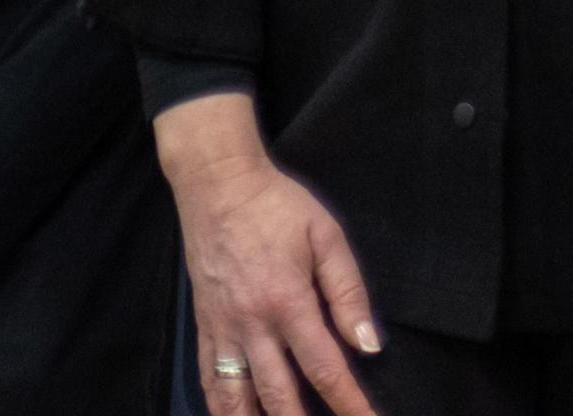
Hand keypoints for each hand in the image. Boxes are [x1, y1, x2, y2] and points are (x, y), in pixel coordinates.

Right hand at [156, 94, 380, 415]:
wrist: (215, 181)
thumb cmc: (276, 205)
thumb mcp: (326, 238)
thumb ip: (349, 293)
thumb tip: (369, 345)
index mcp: (288, 301)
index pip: (326, 370)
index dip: (351, 405)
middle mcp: (252, 322)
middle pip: (280, 396)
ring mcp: (223, 325)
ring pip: (235, 394)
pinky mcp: (204, 321)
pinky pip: (207, 373)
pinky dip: (220, 403)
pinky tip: (234, 415)